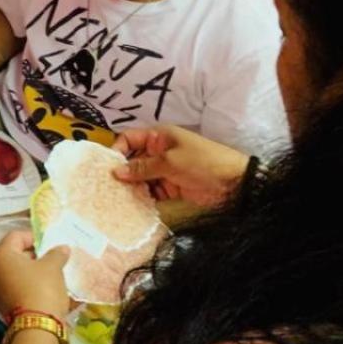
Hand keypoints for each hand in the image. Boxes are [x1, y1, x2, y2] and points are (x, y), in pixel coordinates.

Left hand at [0, 230, 69, 321]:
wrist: (36, 327)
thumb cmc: (42, 289)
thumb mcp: (53, 267)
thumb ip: (56, 254)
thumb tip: (62, 248)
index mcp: (0, 254)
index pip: (16, 236)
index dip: (34, 237)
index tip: (50, 243)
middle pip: (14, 253)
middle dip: (34, 254)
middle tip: (52, 257)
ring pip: (14, 270)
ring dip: (31, 269)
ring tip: (51, 272)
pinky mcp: (1, 301)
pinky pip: (14, 285)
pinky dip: (27, 282)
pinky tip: (44, 286)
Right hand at [112, 126, 249, 207]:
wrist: (235, 184)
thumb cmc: (203, 162)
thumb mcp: (170, 161)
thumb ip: (143, 167)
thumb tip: (116, 172)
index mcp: (158, 137)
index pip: (129, 139)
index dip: (118, 150)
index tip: (108, 166)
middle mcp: (158, 152)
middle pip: (132, 160)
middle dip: (121, 172)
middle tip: (107, 187)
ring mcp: (164, 171)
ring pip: (140, 178)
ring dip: (131, 188)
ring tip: (118, 199)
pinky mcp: (171, 188)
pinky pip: (151, 192)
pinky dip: (144, 198)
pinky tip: (133, 206)